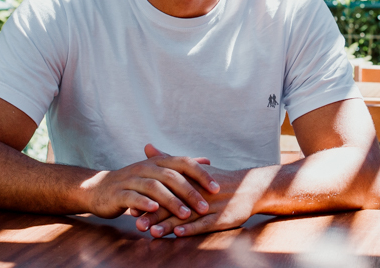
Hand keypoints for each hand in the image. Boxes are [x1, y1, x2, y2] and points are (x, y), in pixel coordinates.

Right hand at [83, 144, 218, 220]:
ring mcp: (131, 179)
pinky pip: (132, 197)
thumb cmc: (134, 182)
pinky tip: (155, 210)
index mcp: (157, 161)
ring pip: (154, 187)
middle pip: (171, 176)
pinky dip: (144, 203)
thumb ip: (181, 166)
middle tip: (205, 206)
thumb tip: (207, 160)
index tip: (217, 188)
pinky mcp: (118, 193)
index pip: (183, 162)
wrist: (98, 189)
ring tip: (185, 214)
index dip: (201, 174)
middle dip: (190, 191)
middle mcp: (145, 167)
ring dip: (171, 201)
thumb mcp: (158, 171)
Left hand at [135, 145, 268, 237]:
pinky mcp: (220, 218)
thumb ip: (168, 159)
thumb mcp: (193, 168)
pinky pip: (204, 224)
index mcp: (188, 182)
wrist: (249, 188)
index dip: (148, 199)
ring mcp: (209, 207)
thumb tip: (147, 146)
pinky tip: (179, 234)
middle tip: (136, 222)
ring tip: (152, 231)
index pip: (165, 191)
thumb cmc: (217, 180)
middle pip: (172, 205)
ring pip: (186, 217)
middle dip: (154, 215)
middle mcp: (197, 194)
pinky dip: (191, 229)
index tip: (130, 204)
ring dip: (168, 224)